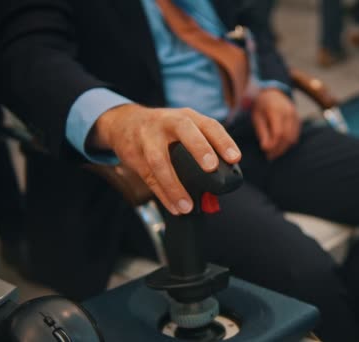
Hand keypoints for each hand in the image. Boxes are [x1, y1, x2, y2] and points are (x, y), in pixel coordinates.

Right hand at [90, 104, 240, 214]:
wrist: (124, 122)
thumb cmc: (164, 129)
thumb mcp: (184, 129)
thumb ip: (203, 150)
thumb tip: (219, 185)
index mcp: (187, 117)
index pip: (209, 124)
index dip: (223, 140)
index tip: (235, 158)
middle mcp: (168, 122)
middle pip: (184, 130)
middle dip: (199, 148)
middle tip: (211, 167)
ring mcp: (148, 137)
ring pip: (160, 160)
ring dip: (174, 185)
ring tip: (187, 206)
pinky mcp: (134, 155)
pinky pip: (149, 177)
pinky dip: (163, 194)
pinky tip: (174, 207)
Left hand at [251, 88, 299, 159]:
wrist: (274, 92)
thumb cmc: (262, 105)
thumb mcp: (257, 117)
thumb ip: (262, 132)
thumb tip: (265, 147)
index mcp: (277, 111)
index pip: (278, 132)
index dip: (273, 144)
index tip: (265, 151)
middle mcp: (289, 113)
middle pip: (287, 137)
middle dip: (278, 149)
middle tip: (269, 157)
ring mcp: (295, 116)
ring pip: (292, 138)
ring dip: (283, 148)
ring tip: (273, 154)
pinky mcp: (298, 120)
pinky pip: (295, 135)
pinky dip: (288, 143)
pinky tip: (280, 146)